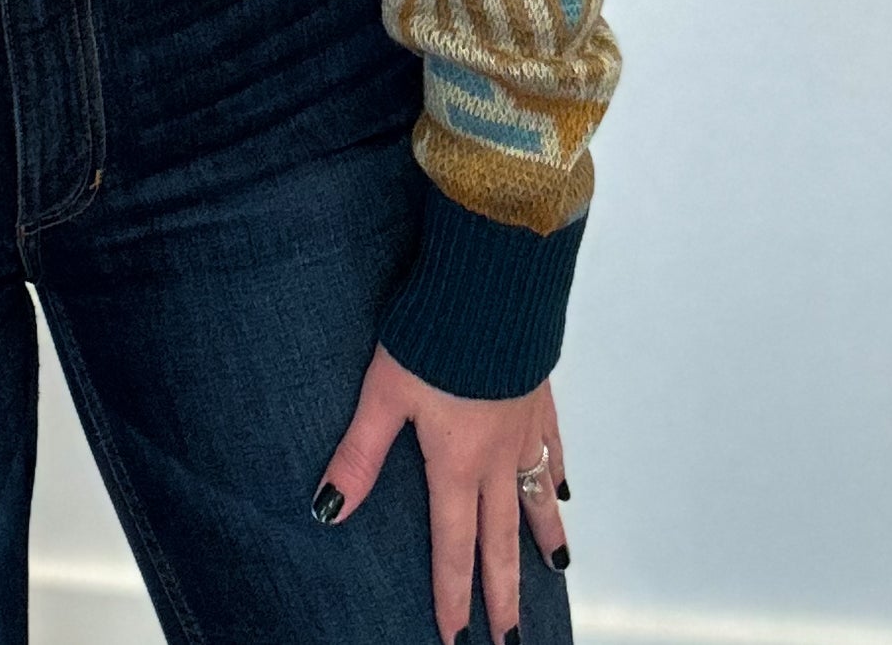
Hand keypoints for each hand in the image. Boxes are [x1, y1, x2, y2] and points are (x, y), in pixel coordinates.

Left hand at [311, 345, 568, 644]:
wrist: (490, 282)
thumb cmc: (432, 333)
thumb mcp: (383, 394)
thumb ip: (359, 454)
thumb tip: (329, 509)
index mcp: (456, 462)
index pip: (453, 545)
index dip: (454, 594)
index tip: (458, 636)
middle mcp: (496, 455)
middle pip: (501, 537)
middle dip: (503, 591)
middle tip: (510, 637)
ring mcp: (524, 426)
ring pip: (537, 496)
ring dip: (543, 539)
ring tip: (553, 572)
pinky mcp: (539, 394)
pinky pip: (552, 448)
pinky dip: (555, 474)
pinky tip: (562, 487)